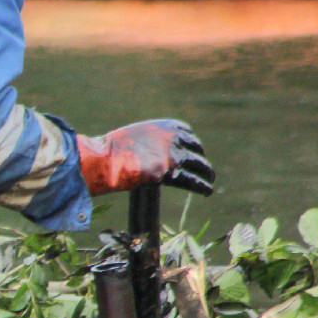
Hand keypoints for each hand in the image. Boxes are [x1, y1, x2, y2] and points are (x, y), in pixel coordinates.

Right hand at [76, 120, 214, 196]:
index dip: (192, 144)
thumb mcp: (136, 136)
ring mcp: (173, 154)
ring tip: (210, 180)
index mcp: (165, 126)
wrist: (108, 157)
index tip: (194, 151)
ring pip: (198, 165)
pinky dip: (201, 186)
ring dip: (206, 172)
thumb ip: (149, 141)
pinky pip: (192, 180)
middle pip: (195, 148)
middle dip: (200, 158)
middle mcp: (173, 137)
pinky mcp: (171, 172)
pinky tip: (207, 191)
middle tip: (203, 167)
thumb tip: (152, 153)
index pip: (187, 132)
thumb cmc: (113, 149)